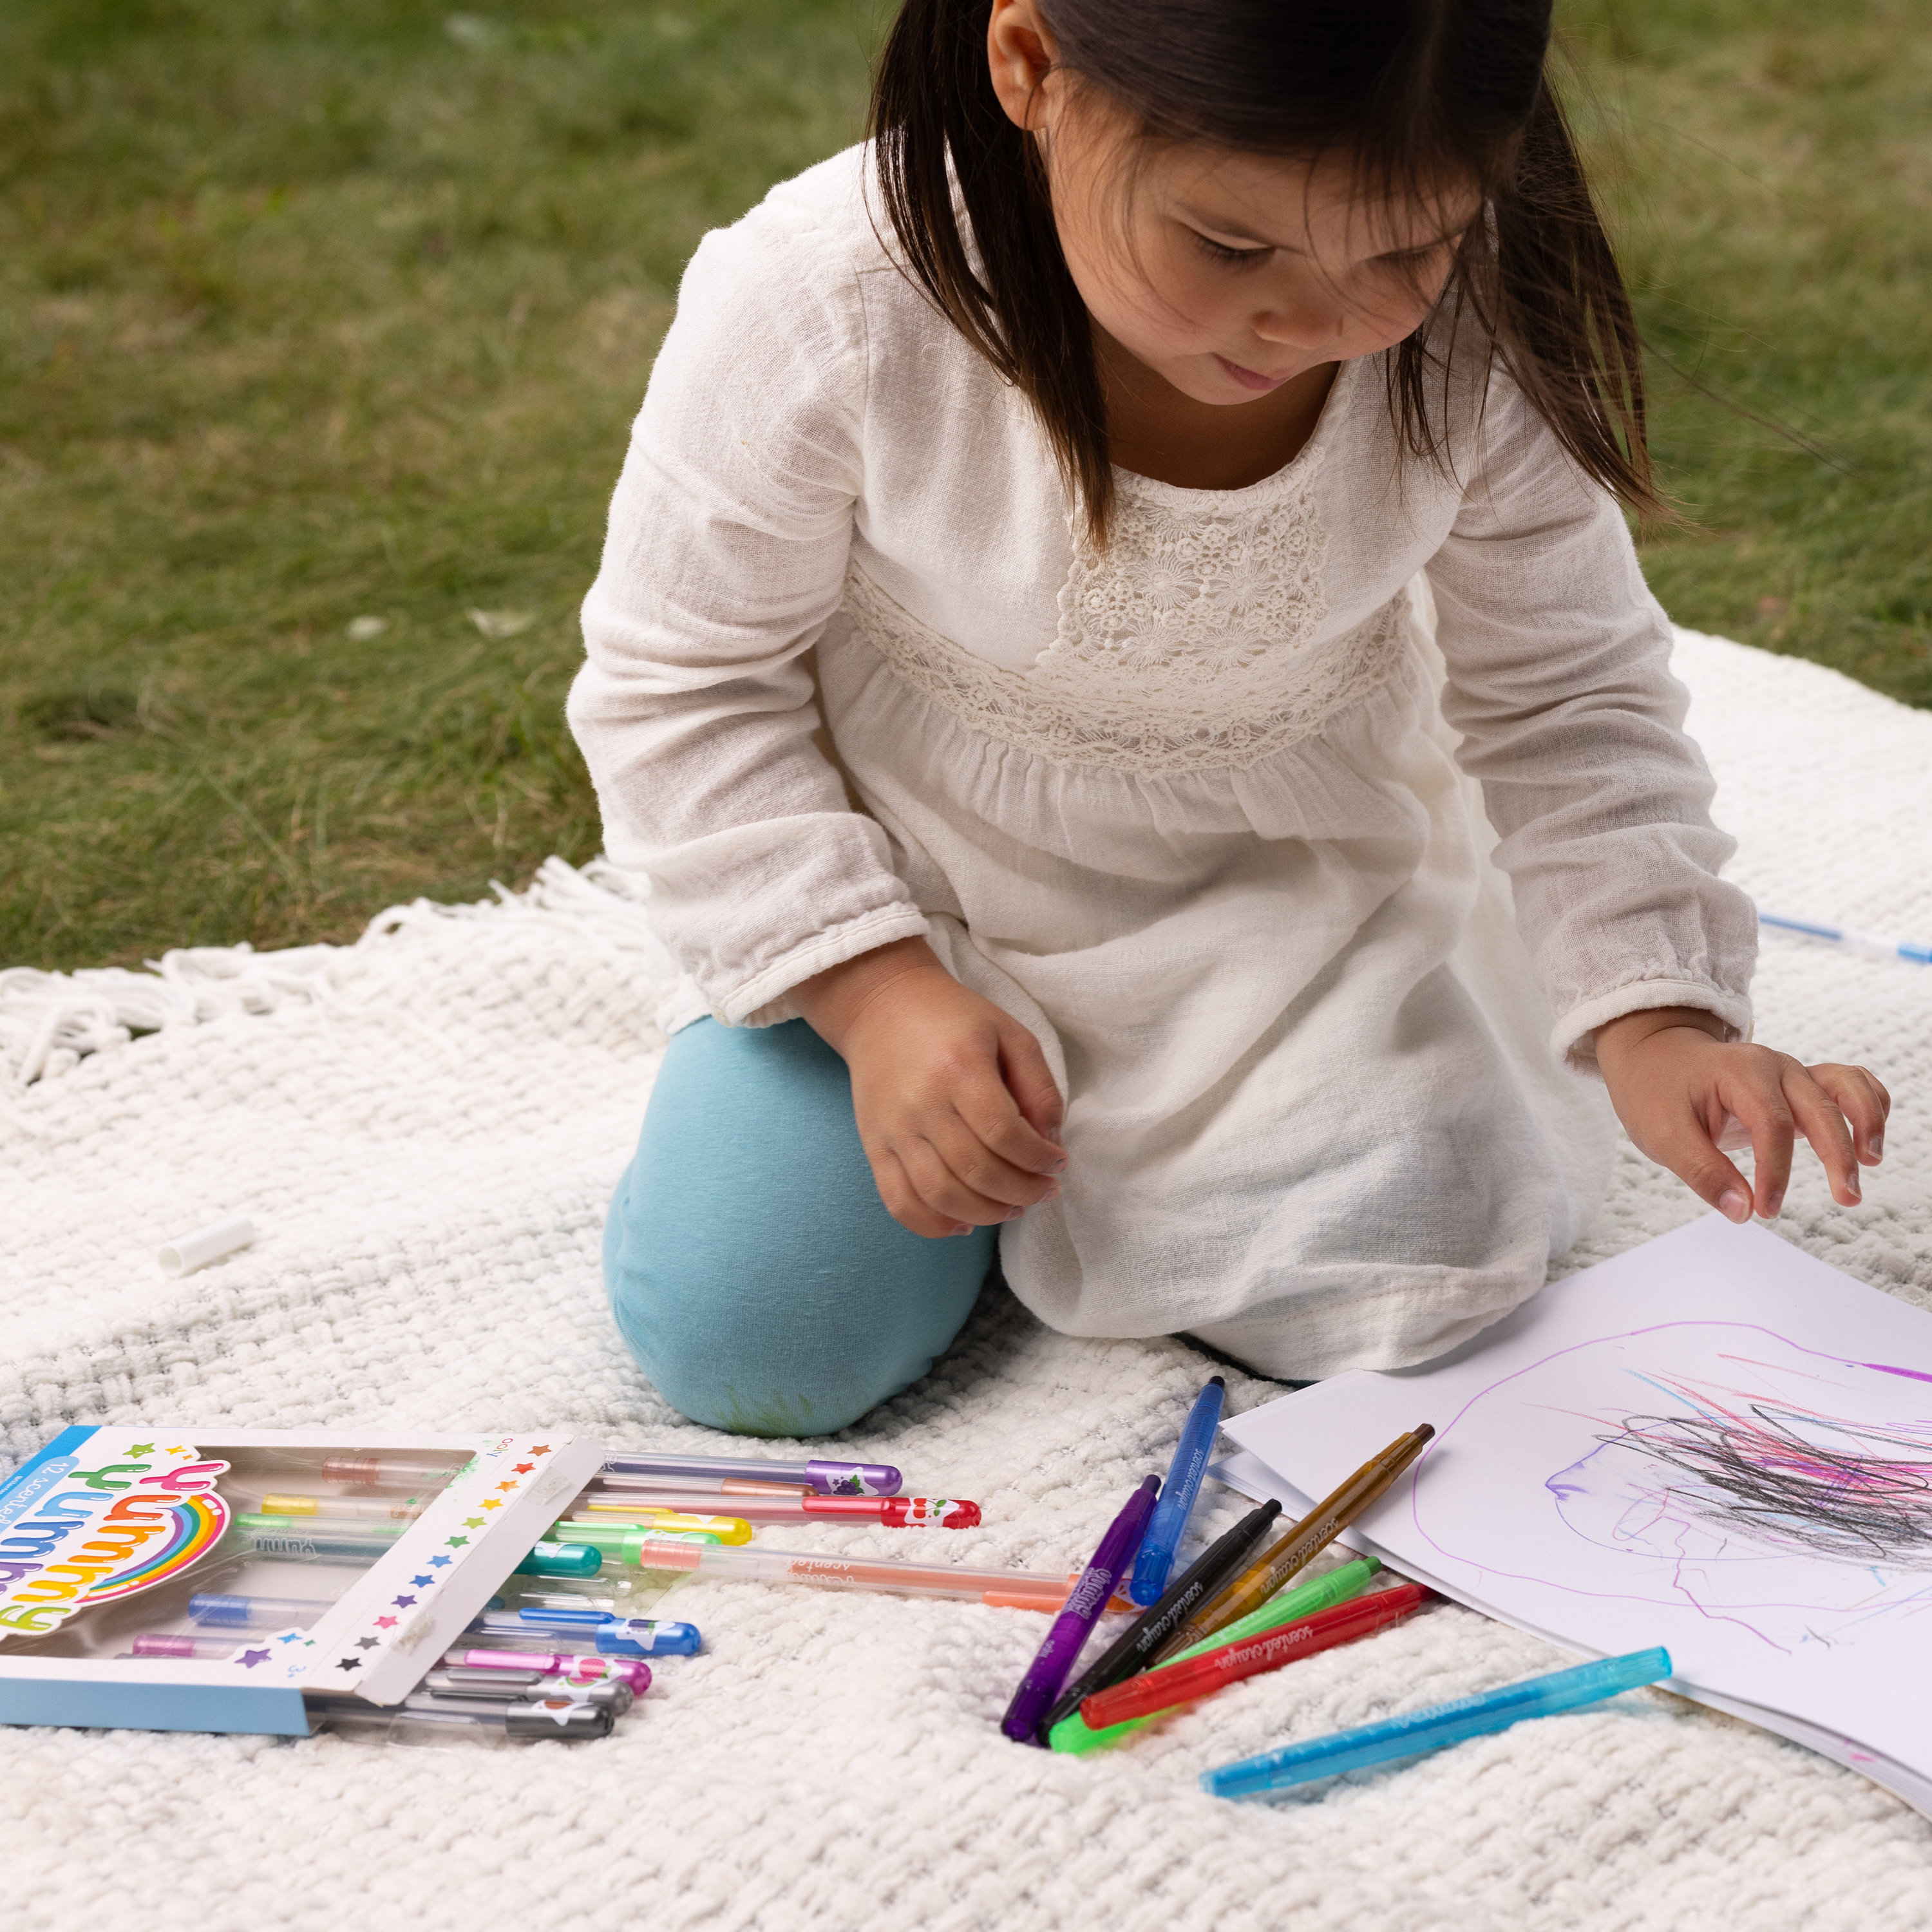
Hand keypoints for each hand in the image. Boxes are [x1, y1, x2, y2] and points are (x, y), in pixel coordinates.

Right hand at [791, 938, 1065, 1237]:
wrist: (881, 1007)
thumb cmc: (954, 1020)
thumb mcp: (1011, 1034)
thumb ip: (1039, 1088)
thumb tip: (1051, 1144)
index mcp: (959, 1068)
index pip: (1004, 1134)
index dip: (1039, 1160)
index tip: (1057, 1163)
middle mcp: (922, 1103)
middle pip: (976, 1171)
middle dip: (1022, 1192)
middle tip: (1044, 1191)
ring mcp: (893, 1129)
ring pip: (941, 1195)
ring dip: (987, 1213)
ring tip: (1014, 1207)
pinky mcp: (874, 1146)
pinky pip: (899, 1202)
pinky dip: (934, 1225)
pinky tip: (965, 1223)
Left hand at [1593, 1007, 1889, 1221]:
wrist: (1656, 1058)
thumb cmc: (1657, 1094)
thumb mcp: (1662, 1135)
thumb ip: (1702, 1172)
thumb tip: (1742, 1212)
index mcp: (1739, 1072)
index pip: (1771, 1124)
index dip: (1774, 1171)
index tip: (1765, 1210)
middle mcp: (1774, 1067)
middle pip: (1820, 1107)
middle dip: (1838, 1155)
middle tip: (1847, 1200)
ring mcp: (1792, 1072)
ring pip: (1846, 1087)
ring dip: (1866, 1123)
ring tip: (1871, 1163)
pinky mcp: (1800, 1085)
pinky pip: (1849, 1084)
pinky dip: (1869, 1105)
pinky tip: (1869, 1143)